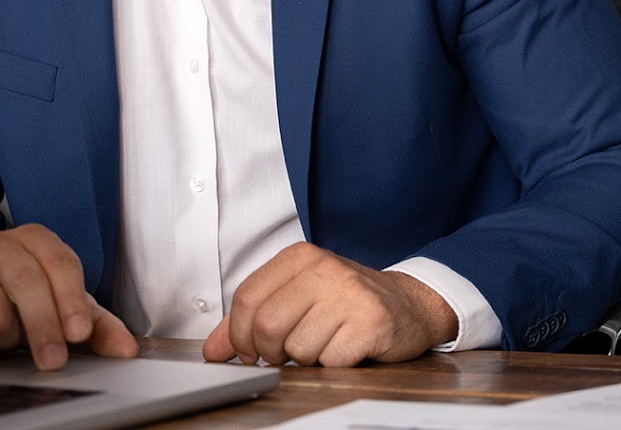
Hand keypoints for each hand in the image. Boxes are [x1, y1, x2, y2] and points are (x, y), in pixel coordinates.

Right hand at [0, 223, 138, 369]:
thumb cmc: (21, 292)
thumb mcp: (63, 301)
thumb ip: (97, 324)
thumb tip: (126, 350)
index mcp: (37, 240)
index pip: (60, 264)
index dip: (72, 301)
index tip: (80, 334)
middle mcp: (1, 246)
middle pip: (27, 285)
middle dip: (44, 328)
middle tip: (54, 361)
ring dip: (7, 340)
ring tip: (9, 335)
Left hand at [201, 242, 456, 366]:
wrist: (408, 304)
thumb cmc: (346, 302)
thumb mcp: (297, 296)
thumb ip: (251, 319)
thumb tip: (213, 350)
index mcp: (300, 257)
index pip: (247, 298)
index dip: (240, 335)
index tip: (248, 350)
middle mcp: (324, 269)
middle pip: (267, 326)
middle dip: (270, 352)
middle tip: (286, 353)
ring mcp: (350, 294)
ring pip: (297, 348)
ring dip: (306, 359)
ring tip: (324, 343)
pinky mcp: (371, 322)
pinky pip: (330, 360)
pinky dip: (332, 364)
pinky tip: (345, 348)